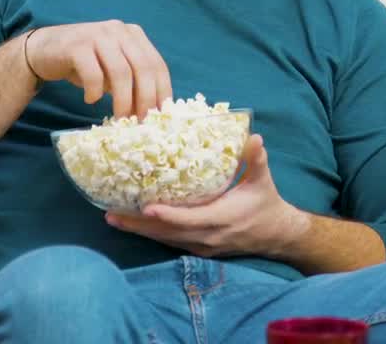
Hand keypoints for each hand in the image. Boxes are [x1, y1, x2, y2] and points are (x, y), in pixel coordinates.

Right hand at [25, 20, 172, 119]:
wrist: (42, 51)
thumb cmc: (85, 64)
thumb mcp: (114, 69)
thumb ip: (133, 81)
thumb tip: (151, 112)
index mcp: (134, 34)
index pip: (157, 64)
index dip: (162, 91)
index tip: (161, 115)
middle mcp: (119, 30)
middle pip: (143, 68)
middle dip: (145, 98)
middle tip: (141, 122)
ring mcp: (98, 35)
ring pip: (120, 72)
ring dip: (123, 100)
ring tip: (119, 119)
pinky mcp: (77, 45)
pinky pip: (93, 74)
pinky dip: (95, 91)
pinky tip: (90, 100)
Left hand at [105, 135, 310, 258]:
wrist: (275, 234)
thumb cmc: (266, 203)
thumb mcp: (263, 179)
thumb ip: (256, 159)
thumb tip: (253, 137)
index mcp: (222, 218)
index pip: (191, 219)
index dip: (168, 216)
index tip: (147, 208)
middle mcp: (208, 236)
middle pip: (168, 233)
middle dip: (139, 225)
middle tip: (111, 214)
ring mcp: (202, 246)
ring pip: (165, 239)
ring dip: (139, 230)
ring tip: (113, 219)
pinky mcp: (199, 248)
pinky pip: (170, 242)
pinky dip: (151, 234)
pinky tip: (133, 225)